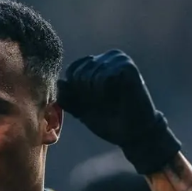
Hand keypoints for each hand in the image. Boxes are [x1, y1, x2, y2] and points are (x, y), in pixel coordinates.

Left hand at [57, 50, 180, 174]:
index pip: (72, 71)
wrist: (132, 133)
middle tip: (105, 103)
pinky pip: (103, 78)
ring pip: (90, 75)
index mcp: (98, 64)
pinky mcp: (127, 66)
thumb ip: (68, 97)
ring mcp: (119, 59)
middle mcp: (109, 57)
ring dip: (97, 95)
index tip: (94, 103)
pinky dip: (107, 92)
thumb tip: (59, 82)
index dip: (77, 92)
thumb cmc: (109, 121)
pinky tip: (119, 97)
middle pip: (79, 73)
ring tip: (113, 100)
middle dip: (87, 94)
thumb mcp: (82, 110)